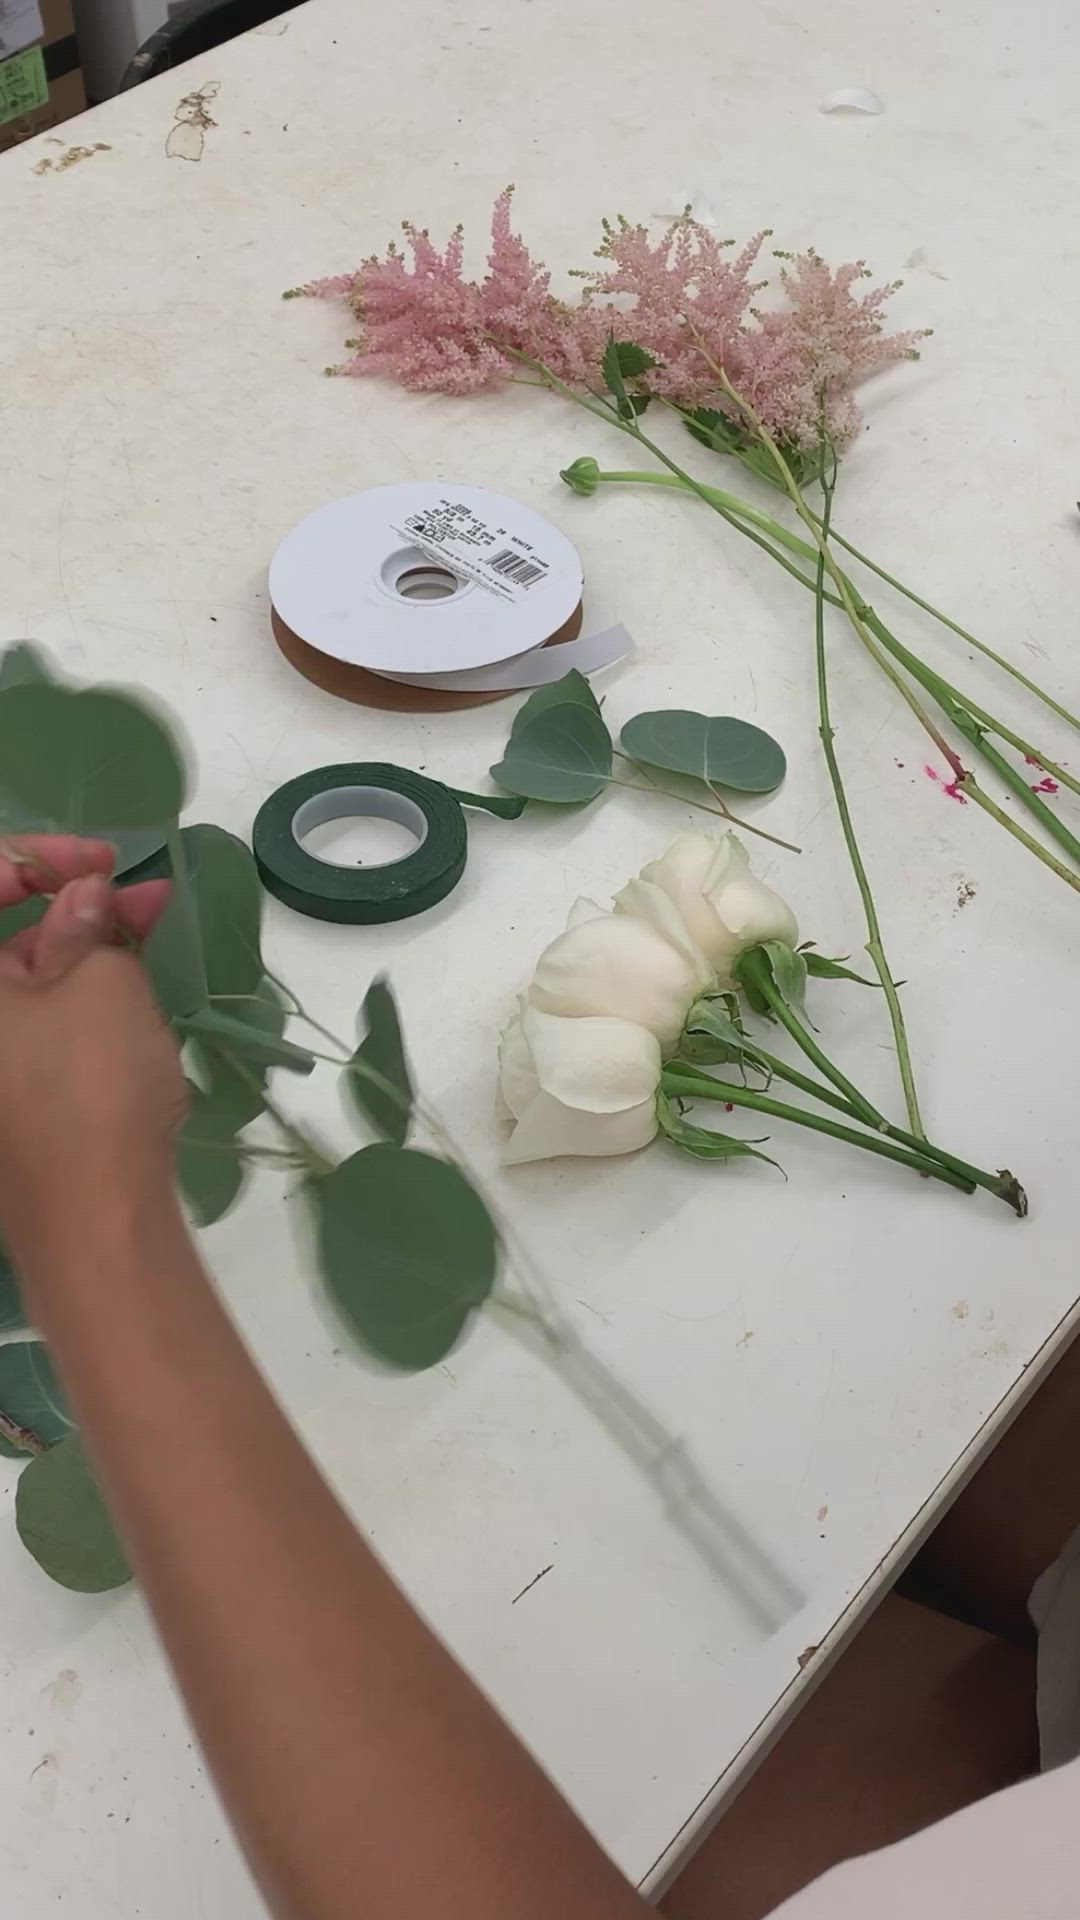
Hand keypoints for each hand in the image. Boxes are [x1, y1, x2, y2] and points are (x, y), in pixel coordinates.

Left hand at [0, 835, 183, 1282]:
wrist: (91, 1227)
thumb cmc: (88, 1090)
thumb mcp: (102, 985)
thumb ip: (88, 926)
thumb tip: (82, 897)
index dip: (40, 858)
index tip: (106, 863)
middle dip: (65, 908)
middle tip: (140, 899)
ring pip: (15, 986)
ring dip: (76, 953)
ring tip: (148, 939)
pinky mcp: (2, 1106)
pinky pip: (23, 1032)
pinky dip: (68, 1002)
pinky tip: (125, 997)